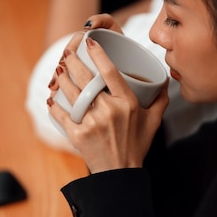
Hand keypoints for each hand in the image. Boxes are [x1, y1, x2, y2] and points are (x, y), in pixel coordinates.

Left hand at [48, 25, 168, 173]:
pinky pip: (61, 114)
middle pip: (86, 78)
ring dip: (62, 78)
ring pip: (71, 93)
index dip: (98, 54)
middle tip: (67, 53)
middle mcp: (109, 110)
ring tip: (59, 70)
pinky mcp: (77, 135)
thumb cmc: (137, 145)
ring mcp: (92, 123)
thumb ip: (160, 100)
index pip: (110, 71)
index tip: (89, 42)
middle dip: (73, 61)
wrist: (120, 174)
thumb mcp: (153, 121)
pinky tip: (51, 96)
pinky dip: (54, 104)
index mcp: (127, 103)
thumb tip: (164, 82)